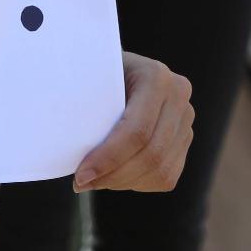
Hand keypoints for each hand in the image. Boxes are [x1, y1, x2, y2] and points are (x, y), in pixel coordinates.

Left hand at [73, 50, 192, 192]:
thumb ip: (84, 99)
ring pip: (160, 170)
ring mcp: (186, 120)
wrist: (119, 66)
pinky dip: (137, 183)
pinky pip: (165, 176)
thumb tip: (64, 140)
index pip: (136, 130)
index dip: (108, 158)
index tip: (81, 174)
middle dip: (113, 175)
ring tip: (94, 180)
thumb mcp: (91, 74)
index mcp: (156, 76)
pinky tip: (113, 176)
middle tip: (82, 182)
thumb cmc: (96, 70)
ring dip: (123, 182)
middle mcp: (179, 96)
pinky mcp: (184, 140)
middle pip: (151, 154)